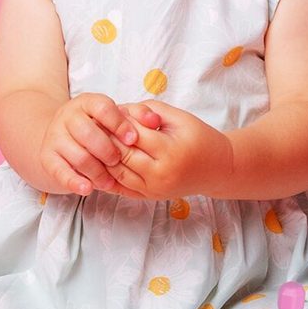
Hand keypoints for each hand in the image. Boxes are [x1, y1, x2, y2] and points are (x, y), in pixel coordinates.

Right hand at [39, 93, 161, 195]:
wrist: (58, 140)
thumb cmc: (95, 130)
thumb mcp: (112, 119)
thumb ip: (135, 117)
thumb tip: (155, 121)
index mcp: (85, 103)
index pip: (102, 108)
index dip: (119, 124)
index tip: (133, 139)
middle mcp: (67, 116)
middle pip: (88, 132)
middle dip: (107, 150)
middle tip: (119, 162)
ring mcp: (54, 136)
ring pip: (78, 155)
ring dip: (97, 171)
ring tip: (109, 182)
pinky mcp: (47, 157)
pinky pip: (60, 171)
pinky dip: (75, 182)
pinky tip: (88, 189)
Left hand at [102, 100, 233, 200]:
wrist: (218, 168)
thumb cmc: (199, 137)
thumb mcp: (178, 117)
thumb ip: (148, 111)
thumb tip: (118, 111)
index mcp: (169, 150)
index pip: (132, 135)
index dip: (115, 123)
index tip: (101, 113)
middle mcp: (160, 174)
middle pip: (121, 155)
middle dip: (104, 140)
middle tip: (88, 127)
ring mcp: (154, 189)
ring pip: (117, 174)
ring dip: (101, 159)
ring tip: (90, 143)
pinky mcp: (150, 198)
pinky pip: (121, 188)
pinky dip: (107, 176)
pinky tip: (96, 164)